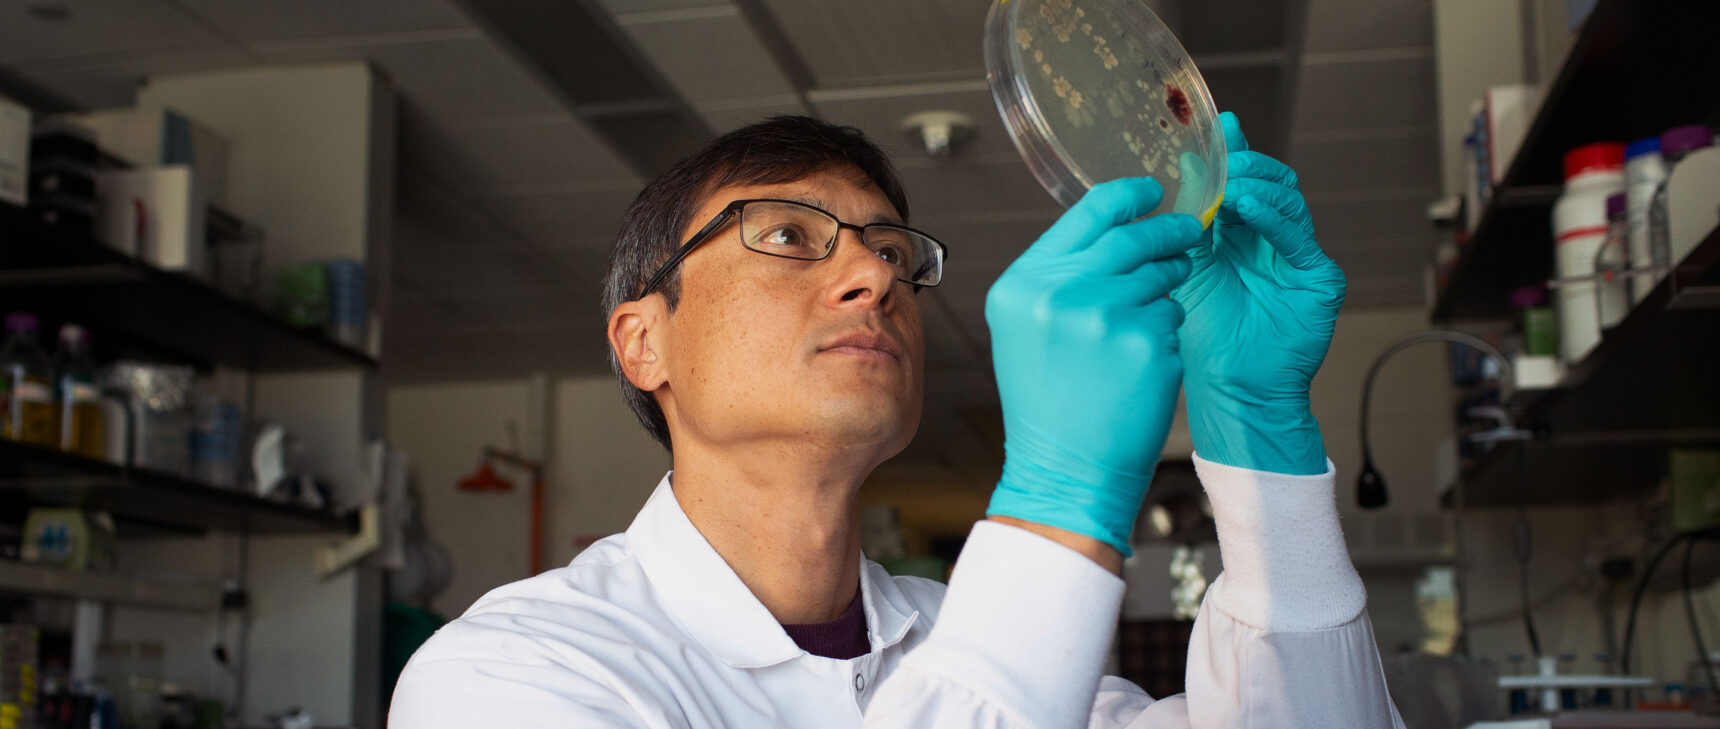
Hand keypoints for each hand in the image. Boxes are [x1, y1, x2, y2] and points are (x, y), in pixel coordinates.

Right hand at [985, 178, 1202, 555]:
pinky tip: (1143, 363)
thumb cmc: (1048, 401)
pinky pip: (1173, 317)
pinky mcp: (1146, 344)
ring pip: (1158, 278)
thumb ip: (1058, 277)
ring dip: (1165, 290)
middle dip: (1167, 233)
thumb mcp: (1027, 330)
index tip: (1153, 189)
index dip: (1128, 195)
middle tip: (1188, 233)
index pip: (1086, 214)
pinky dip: (1166, 333)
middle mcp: (1059, 293)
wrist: (1066, 470)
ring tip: (1143, 325)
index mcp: (1022, 285)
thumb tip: (1114, 226)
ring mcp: (1105, 317)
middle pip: (1132, 238)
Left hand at [1172, 112, 1344, 474]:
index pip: (1243, 179)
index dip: (1232, 152)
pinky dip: (1273, 217)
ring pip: (1288, 202)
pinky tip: (1246, 207)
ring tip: (1227, 183)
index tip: (1217, 127)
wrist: (1230, 387)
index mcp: (1241, 233)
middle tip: (1221, 159)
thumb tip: (1186, 162)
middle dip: (1245, 165)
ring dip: (1256, 186)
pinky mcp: (1319, 278)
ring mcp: (1299, 257)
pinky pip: (1299, 238)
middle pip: (1271, 182)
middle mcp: (1274, 239)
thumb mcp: (1187, 264)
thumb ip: (1187, 216)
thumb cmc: (1203, 332)